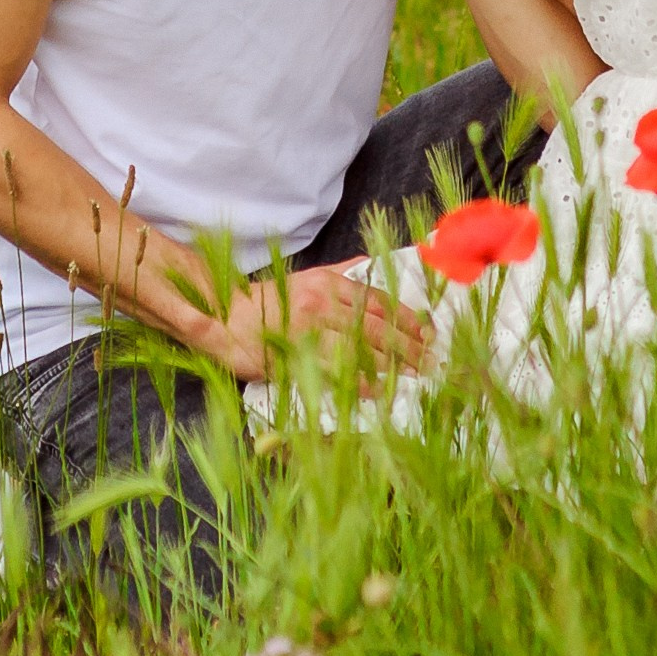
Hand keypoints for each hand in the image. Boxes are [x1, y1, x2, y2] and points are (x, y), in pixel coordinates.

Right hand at [200, 262, 431, 385]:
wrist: (225, 317)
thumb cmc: (269, 302)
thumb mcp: (306, 279)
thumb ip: (340, 275)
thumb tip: (372, 265)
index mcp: (327, 282)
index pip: (377, 300)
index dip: (406, 317)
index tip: (427, 332)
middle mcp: (321, 302)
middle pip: (377, 326)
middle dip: (409, 345)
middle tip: (431, 361)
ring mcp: (308, 330)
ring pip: (361, 349)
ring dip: (393, 365)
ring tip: (416, 377)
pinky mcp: (294, 356)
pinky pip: (335, 371)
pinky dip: (361, 382)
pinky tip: (379, 390)